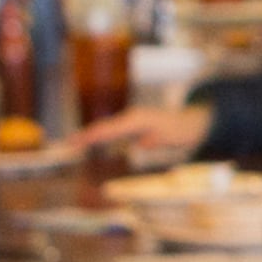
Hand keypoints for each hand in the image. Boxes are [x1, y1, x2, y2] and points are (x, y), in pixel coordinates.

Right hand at [74, 101, 212, 161]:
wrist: (192, 122)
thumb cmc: (180, 130)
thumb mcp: (170, 137)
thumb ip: (156, 140)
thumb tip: (143, 143)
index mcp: (137, 120)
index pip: (111, 129)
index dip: (94, 136)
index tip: (79, 141)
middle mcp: (131, 118)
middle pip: (104, 127)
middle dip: (86, 135)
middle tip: (69, 143)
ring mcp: (131, 121)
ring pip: (107, 129)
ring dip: (90, 136)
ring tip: (73, 143)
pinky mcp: (132, 126)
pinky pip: (112, 132)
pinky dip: (100, 137)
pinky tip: (91, 143)